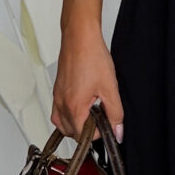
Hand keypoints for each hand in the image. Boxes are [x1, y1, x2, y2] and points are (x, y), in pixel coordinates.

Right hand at [51, 16, 123, 142]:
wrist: (80, 37)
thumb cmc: (92, 57)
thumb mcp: (110, 88)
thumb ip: (115, 113)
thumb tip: (117, 131)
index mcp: (74, 107)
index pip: (83, 137)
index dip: (98, 134)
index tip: (107, 124)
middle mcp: (61, 104)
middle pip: (71, 133)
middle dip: (87, 131)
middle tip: (101, 118)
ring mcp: (57, 97)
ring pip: (62, 124)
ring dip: (76, 125)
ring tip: (91, 114)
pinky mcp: (56, 90)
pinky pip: (57, 112)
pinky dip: (67, 115)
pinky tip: (80, 106)